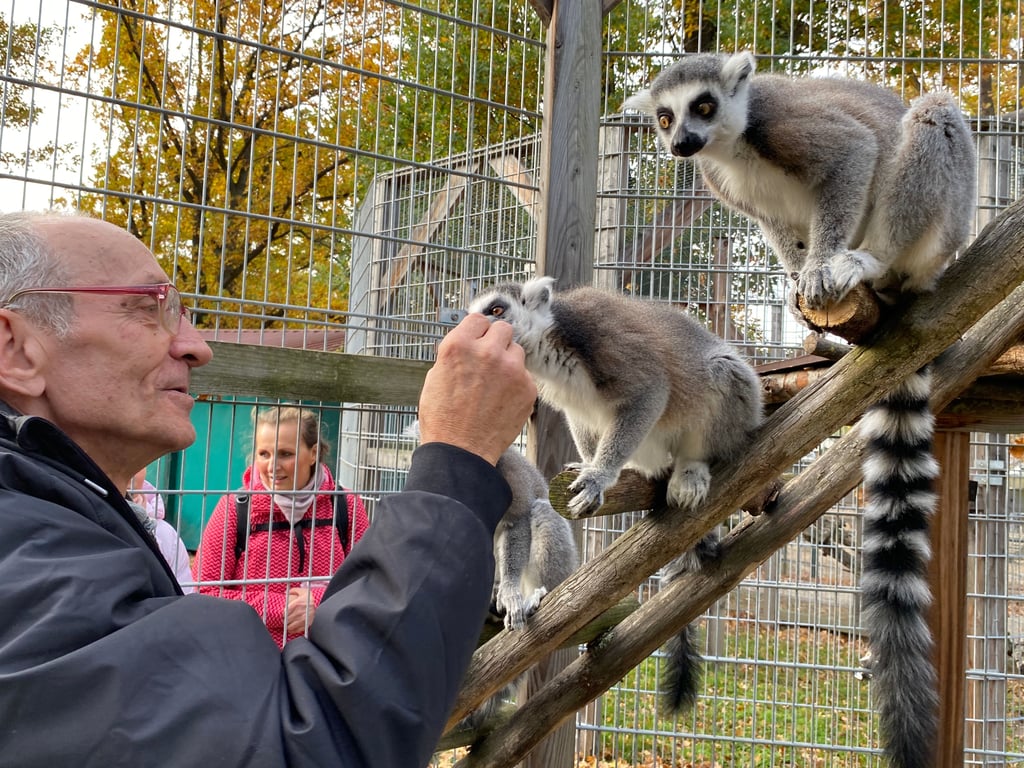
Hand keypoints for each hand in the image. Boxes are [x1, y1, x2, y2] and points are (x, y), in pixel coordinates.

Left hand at [285, 587, 314, 635]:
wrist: (322, 604)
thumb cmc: (312, 598)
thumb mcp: (303, 591)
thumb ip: (294, 590)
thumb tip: (286, 592)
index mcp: (296, 604)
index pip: (284, 613)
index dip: (282, 614)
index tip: (283, 614)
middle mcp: (298, 613)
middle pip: (286, 620)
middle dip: (285, 620)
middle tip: (285, 618)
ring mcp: (302, 620)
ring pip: (289, 626)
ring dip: (288, 625)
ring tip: (289, 623)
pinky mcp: (306, 625)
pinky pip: (295, 630)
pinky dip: (292, 630)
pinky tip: (292, 627)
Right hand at [418, 313, 535, 464]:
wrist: (461, 453)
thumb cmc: (443, 419)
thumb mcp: (435, 377)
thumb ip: (455, 354)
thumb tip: (469, 342)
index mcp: (459, 346)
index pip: (477, 319)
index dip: (476, 331)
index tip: (477, 341)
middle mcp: (487, 352)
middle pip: (503, 328)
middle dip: (496, 342)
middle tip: (488, 360)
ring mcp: (511, 370)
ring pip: (516, 351)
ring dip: (508, 362)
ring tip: (494, 385)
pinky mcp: (527, 388)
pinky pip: (525, 376)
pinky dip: (516, 385)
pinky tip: (502, 401)